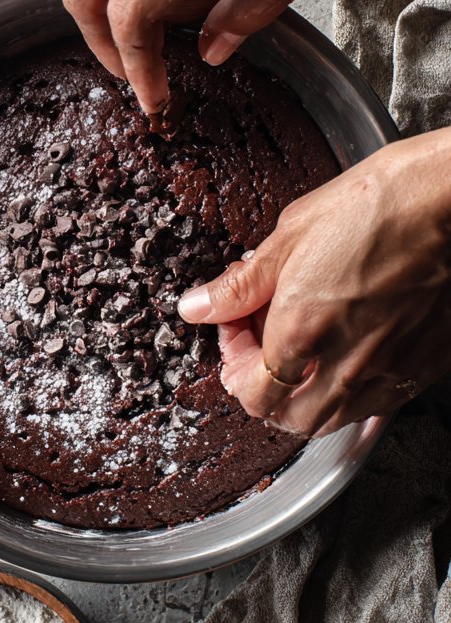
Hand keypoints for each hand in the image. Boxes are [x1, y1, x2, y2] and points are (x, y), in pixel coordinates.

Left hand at [175, 131, 450, 434]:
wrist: (450, 201)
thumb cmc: (377, 205)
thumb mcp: (290, 234)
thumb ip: (239, 285)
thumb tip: (197, 306)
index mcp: (301, 331)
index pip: (249, 389)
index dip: (233, 361)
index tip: (238, 327)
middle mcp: (345, 364)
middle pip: (288, 418)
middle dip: (264, 391)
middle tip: (261, 350)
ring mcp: (389, 370)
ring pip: (334, 421)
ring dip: (306, 400)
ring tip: (303, 357)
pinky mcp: (423, 366)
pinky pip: (377, 405)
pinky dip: (352, 395)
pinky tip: (349, 358)